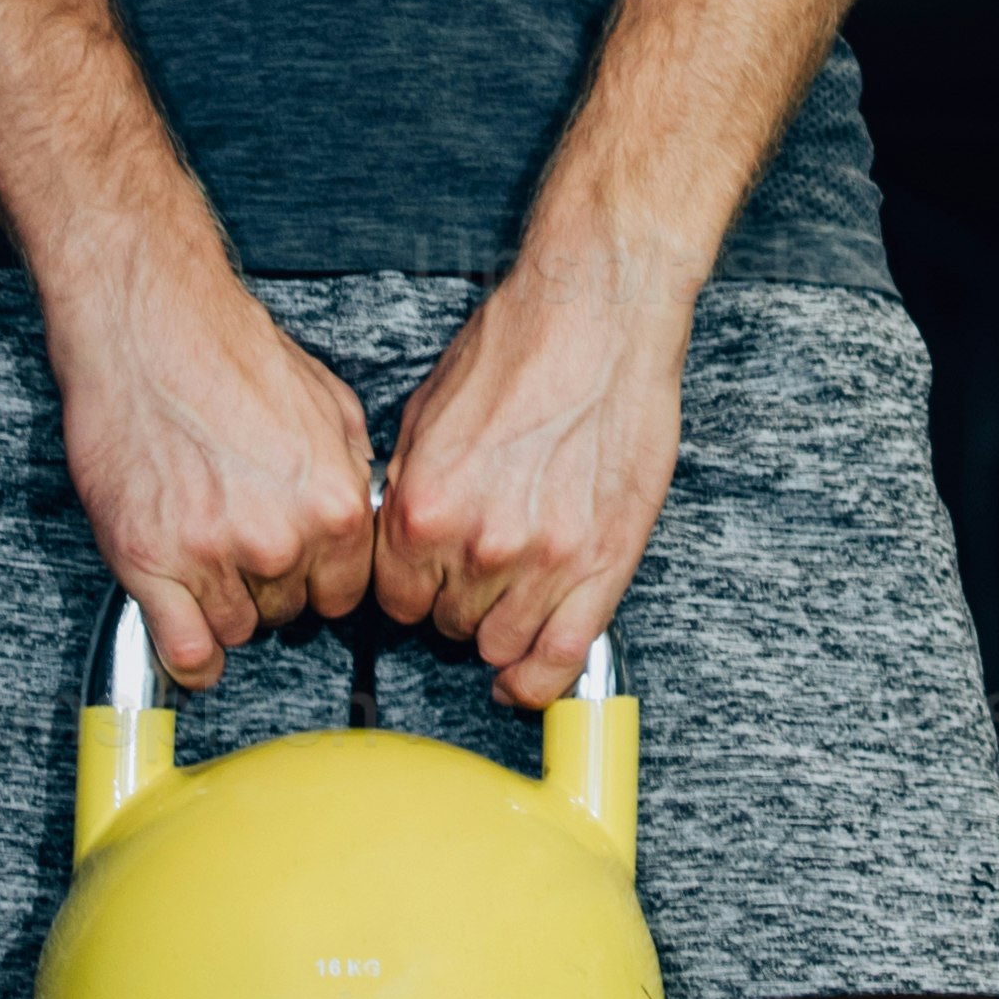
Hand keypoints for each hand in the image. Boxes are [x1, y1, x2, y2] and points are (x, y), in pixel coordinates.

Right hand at [47, 250, 374, 689]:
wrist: (149, 324)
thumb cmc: (229, 352)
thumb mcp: (330, 405)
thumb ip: (348, 474)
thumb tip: (358, 513)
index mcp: (334, 506)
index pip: (344, 594)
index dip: (318, 581)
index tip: (298, 569)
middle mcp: (279, 539)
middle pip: (288, 613)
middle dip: (270, 585)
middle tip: (240, 540)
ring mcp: (211, 554)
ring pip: (236, 629)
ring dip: (224, 605)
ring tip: (205, 554)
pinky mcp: (148, 560)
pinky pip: (182, 648)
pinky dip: (190, 658)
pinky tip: (194, 649)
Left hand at [375, 254, 689, 708]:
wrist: (598, 316)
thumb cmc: (518, 348)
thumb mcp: (425, 418)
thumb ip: (410, 491)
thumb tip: (397, 534)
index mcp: (421, 509)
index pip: (394, 600)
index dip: (411, 591)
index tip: (426, 584)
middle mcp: (478, 544)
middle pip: (447, 625)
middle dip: (456, 605)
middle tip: (475, 576)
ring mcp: (544, 561)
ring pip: (502, 646)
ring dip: (500, 632)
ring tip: (509, 600)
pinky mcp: (604, 563)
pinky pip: (563, 656)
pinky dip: (541, 681)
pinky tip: (527, 681)